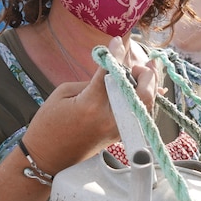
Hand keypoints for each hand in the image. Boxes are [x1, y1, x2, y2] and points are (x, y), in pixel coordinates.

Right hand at [23, 37, 158, 175]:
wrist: (47, 158)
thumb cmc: (49, 123)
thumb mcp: (64, 93)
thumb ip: (93, 80)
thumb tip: (112, 70)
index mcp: (91, 104)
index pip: (112, 73)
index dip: (116, 55)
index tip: (118, 41)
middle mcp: (110, 119)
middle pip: (140, 91)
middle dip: (144, 73)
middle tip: (138, 63)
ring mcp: (117, 130)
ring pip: (146, 105)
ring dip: (150, 85)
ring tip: (148, 68)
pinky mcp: (119, 136)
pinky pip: (141, 116)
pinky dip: (147, 100)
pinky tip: (152, 88)